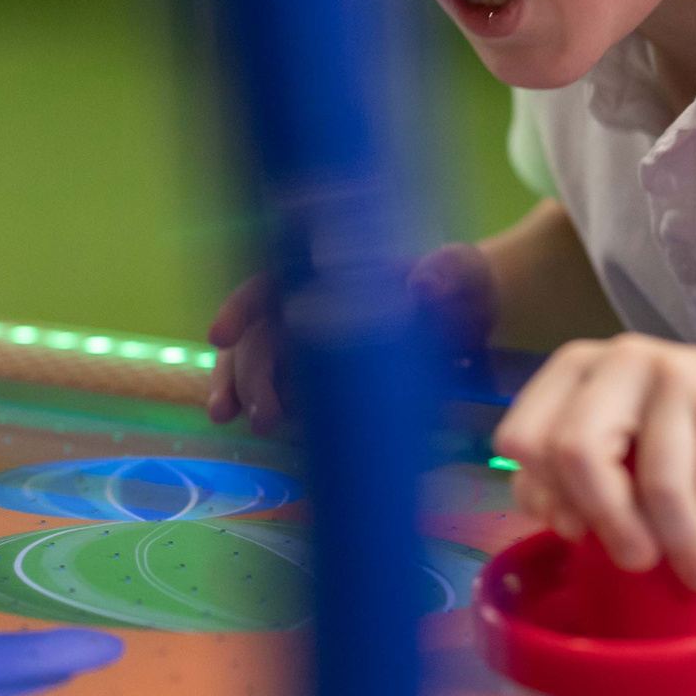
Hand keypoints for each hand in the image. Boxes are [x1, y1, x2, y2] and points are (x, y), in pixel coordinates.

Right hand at [205, 243, 500, 425]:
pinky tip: (261, 426)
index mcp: (335, 270)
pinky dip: (264, 401)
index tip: (221, 336)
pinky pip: (283, 384)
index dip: (241, 306)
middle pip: (260, 331)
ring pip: (257, 357)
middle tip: (263, 415)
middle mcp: (312, 298)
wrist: (474, 314)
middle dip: (248, 371)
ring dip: (237, 387)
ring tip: (230, 418)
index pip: (272, 280)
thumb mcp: (460, 270)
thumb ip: (444, 272)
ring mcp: (313, 336)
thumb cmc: (460, 281)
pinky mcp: (323, 372)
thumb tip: (421, 282)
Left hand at [492, 334, 695, 591]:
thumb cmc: (688, 436)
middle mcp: (623, 358)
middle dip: (609, 523)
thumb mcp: (621, 445)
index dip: (546, 497)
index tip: (578, 529)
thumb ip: (573, 476)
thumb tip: (565, 519)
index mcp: (578, 368)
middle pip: (578, 453)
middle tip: (638, 561)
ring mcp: (681, 375)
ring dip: (682, 545)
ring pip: (658, 488)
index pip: (524, 440)